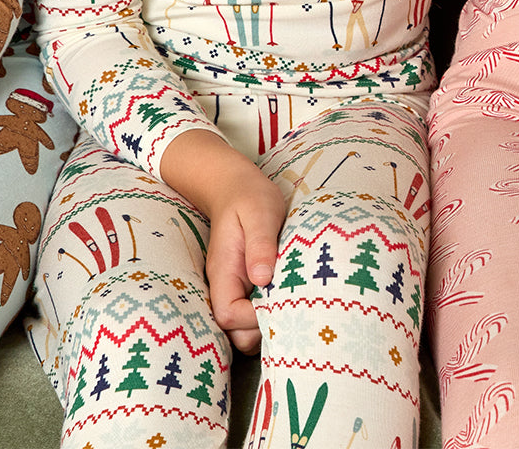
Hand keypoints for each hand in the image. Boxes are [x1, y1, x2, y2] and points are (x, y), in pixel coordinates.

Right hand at [160, 129, 285, 352]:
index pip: (228, 315)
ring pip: (245, 328)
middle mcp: (225, 286)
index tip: (279, 301)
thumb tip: (262, 279)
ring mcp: (235, 288)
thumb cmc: (249, 197)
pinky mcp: (247, 286)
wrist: (236, 186)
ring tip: (295, 300)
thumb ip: (260, 244)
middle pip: (235, 332)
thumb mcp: (260, 213)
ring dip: (269, 322)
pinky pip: (254, 313)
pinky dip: (272, 312)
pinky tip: (291, 295)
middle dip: (262, 328)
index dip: (252, 318)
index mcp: (223, 272)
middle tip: (292, 305)